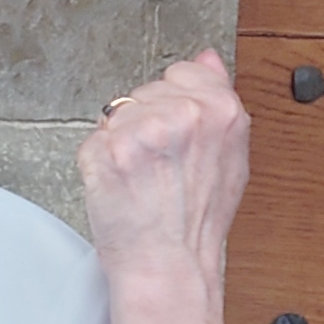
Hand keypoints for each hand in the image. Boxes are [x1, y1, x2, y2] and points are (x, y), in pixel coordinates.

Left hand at [75, 50, 248, 301]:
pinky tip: (120, 187)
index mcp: (222, 111)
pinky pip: (93, 140)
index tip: (172, 141)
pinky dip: (98, 164)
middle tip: (157, 169)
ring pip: (117, 112)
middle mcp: (186, 115)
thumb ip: (218, 101)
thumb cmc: (196, 223)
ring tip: (140, 179)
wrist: (169, 265)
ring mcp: (145, 130)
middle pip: (145, 92)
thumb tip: (207, 58)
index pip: (182, 74)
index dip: (171, 108)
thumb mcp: (230, 157)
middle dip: (144, 124)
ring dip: (120, 142)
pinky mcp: (109, 149)